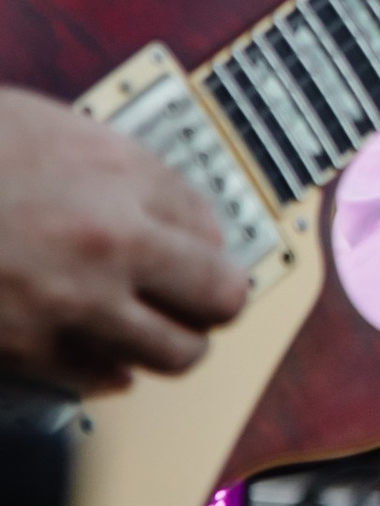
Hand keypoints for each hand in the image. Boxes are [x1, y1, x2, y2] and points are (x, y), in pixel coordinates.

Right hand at [0, 86, 248, 391]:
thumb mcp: (39, 126)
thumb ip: (104, 162)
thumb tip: (150, 199)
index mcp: (116, 171)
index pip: (211, 219)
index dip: (204, 235)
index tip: (195, 243)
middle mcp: (112, 241)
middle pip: (221, 294)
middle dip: (213, 296)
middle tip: (197, 296)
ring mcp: (76, 304)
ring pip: (178, 352)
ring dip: (171, 341)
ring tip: (152, 328)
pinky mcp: (33, 353)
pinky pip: (105, 380)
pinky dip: (107, 370)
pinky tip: (94, 350)